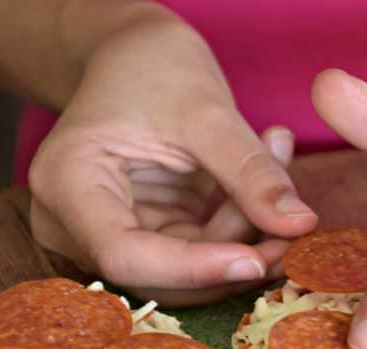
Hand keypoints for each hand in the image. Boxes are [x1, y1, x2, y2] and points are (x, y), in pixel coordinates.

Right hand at [29, 18, 316, 305]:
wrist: (135, 55)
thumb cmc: (153, 66)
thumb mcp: (205, 110)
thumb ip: (249, 171)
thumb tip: (300, 225)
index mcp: (66, 184)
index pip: (124, 256)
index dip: (193, 269)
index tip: (258, 261)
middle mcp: (73, 223)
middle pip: (157, 276)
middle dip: (230, 259)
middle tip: (296, 229)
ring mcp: (107, 235)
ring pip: (186, 272)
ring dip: (243, 239)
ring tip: (278, 170)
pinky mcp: (144, 238)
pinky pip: (197, 254)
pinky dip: (237, 229)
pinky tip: (265, 189)